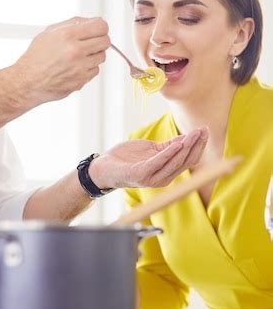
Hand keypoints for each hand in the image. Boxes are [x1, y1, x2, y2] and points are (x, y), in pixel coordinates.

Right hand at [14, 16, 109, 104]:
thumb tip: (90, 21)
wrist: (27, 82)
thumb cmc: (35, 58)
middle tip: (91, 42)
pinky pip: (95, 71)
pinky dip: (88, 68)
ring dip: (94, 55)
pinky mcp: (81, 81)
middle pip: (105, 41)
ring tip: (79, 56)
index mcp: (68, 36)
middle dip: (100, 40)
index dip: (101, 27)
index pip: (101, 26)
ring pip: (102, 57)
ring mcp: (79, 68)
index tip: (98, 30)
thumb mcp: (49, 33)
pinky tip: (75, 67)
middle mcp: (75, 51)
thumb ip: (72, 24)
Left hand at [88, 128, 208, 188]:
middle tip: (203, 130)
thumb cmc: (128, 158)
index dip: (198, 145)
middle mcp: (163, 178)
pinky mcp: (141, 175)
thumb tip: (187, 138)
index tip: (204, 130)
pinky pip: (158, 163)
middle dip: (196, 145)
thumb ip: (168, 147)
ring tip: (193, 134)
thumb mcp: (151, 149)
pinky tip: (177, 144)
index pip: (189, 160)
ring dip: (186, 147)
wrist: (105, 167)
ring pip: (175, 162)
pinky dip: (169, 153)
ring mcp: (152, 178)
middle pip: (186, 161)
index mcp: (167, 171)